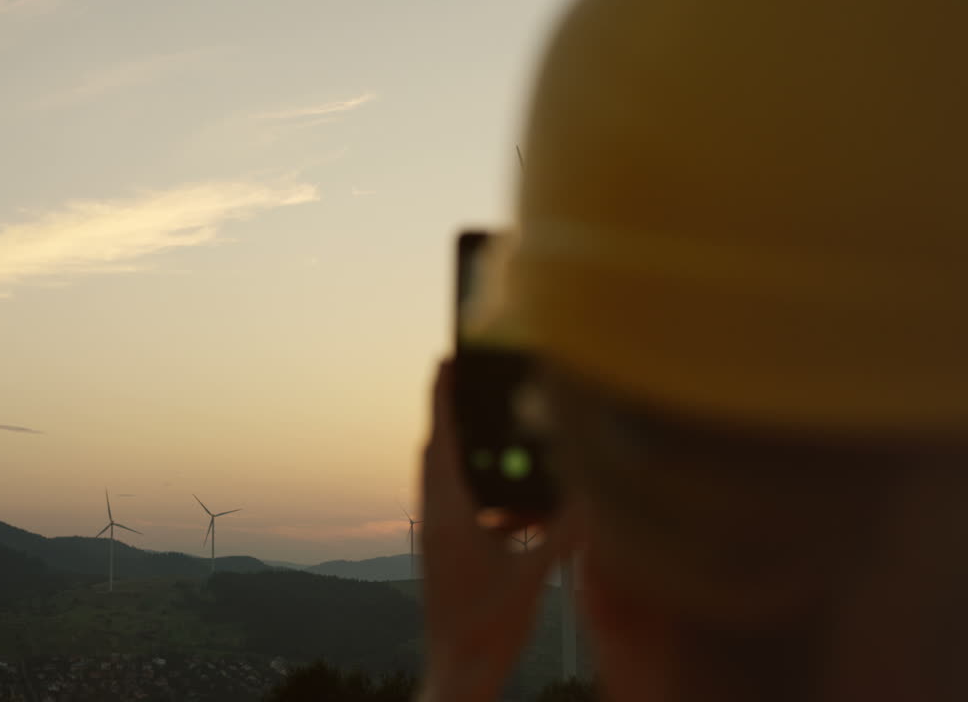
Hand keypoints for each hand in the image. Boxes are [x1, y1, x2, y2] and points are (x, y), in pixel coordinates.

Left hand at [418, 360, 571, 701]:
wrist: (457, 671)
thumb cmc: (488, 630)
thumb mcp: (533, 576)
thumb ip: (562, 533)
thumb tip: (594, 496)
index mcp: (450, 515)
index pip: (441, 441)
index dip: (442, 397)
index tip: (444, 361)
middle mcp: (436, 519)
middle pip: (437, 453)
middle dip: (453, 417)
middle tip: (470, 385)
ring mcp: (437, 537)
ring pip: (446, 481)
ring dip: (466, 456)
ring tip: (493, 437)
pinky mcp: (444, 553)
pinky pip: (457, 507)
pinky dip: (478, 493)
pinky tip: (508, 503)